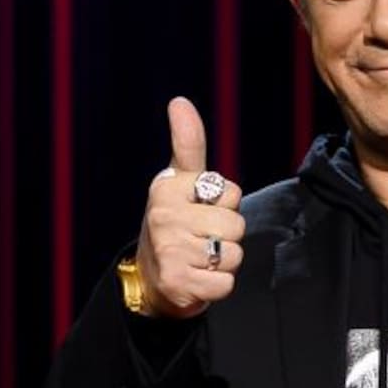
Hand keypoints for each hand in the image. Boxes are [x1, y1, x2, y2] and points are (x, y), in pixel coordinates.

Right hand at [135, 97, 244, 317]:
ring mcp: (169, 251)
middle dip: (228, 235)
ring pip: (234, 254)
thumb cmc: (175, 221)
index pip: (232, 192)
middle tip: (202, 239)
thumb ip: (188, 143)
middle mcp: (163, 216)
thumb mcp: (180, 180)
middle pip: (236, 224)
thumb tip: (179, 101)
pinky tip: (198, 280)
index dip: (225, 204)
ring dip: (224, 262)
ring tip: (200, 259)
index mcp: (167, 186)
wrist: (151, 278)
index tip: (200, 209)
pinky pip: (226, 284)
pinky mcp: (178, 283)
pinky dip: (218, 287)